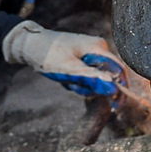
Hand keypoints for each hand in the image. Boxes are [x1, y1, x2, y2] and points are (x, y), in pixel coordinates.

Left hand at [2, 20, 127, 96]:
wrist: (30, 45)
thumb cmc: (48, 55)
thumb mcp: (69, 70)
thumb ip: (92, 79)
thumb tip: (113, 90)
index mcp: (98, 47)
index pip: (119, 70)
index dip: (120, 89)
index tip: (115, 106)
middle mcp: (97, 48)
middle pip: (106, 76)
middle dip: (91, 86)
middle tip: (73, 86)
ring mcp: (90, 53)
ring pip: (95, 78)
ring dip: (82, 85)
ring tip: (66, 80)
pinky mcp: (83, 58)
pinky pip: (87, 75)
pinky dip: (77, 81)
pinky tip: (65, 78)